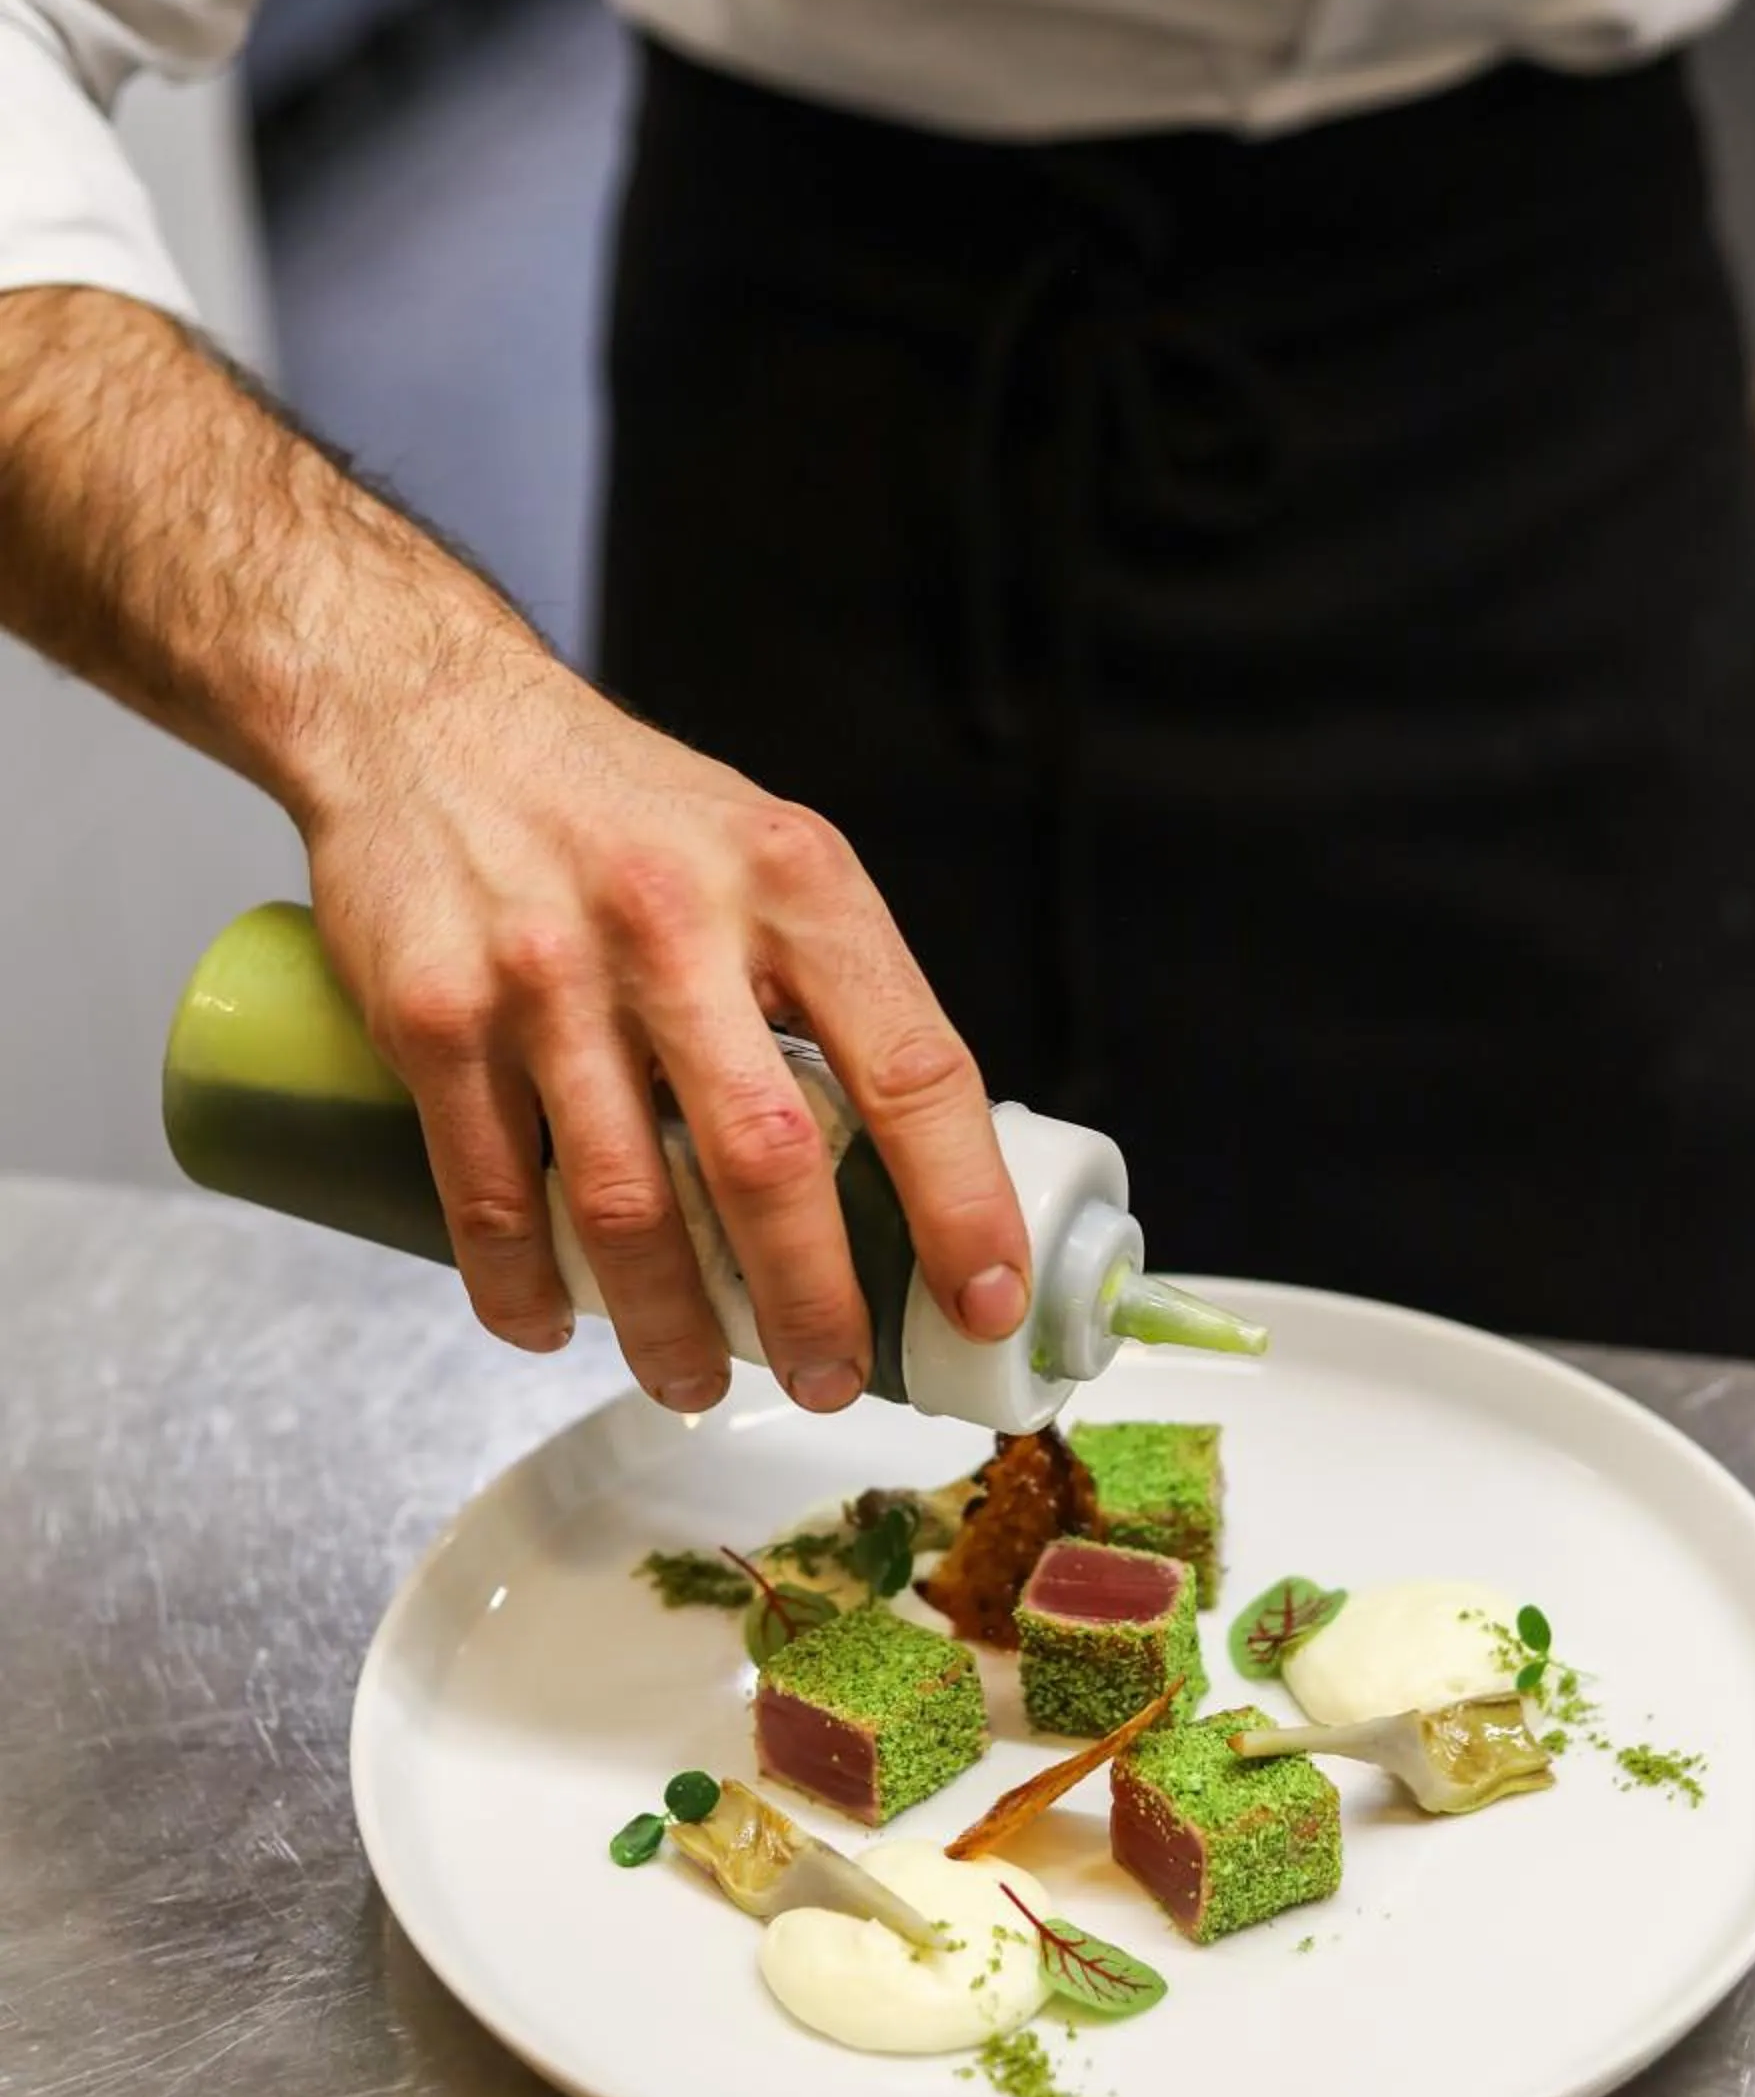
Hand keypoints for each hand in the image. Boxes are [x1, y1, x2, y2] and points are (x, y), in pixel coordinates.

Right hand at [305, 641, 1030, 1411]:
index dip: (963, 1202)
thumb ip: (836, 988)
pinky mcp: (439, 1018)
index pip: (914, 1066)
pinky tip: (553, 1326)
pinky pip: (490, 1196)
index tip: (986, 1301)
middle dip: (812, 1303)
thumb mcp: (768, 854)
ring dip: (670, 1327)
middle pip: (770, 1161)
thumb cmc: (622, 810)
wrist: (427, 716)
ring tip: (697, 1380)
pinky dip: (523, 1289)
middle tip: (833, 1378)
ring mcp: (550, 975)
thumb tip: (918, 1164)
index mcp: (795, 885)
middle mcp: (677, 924)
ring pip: (626, 1205)